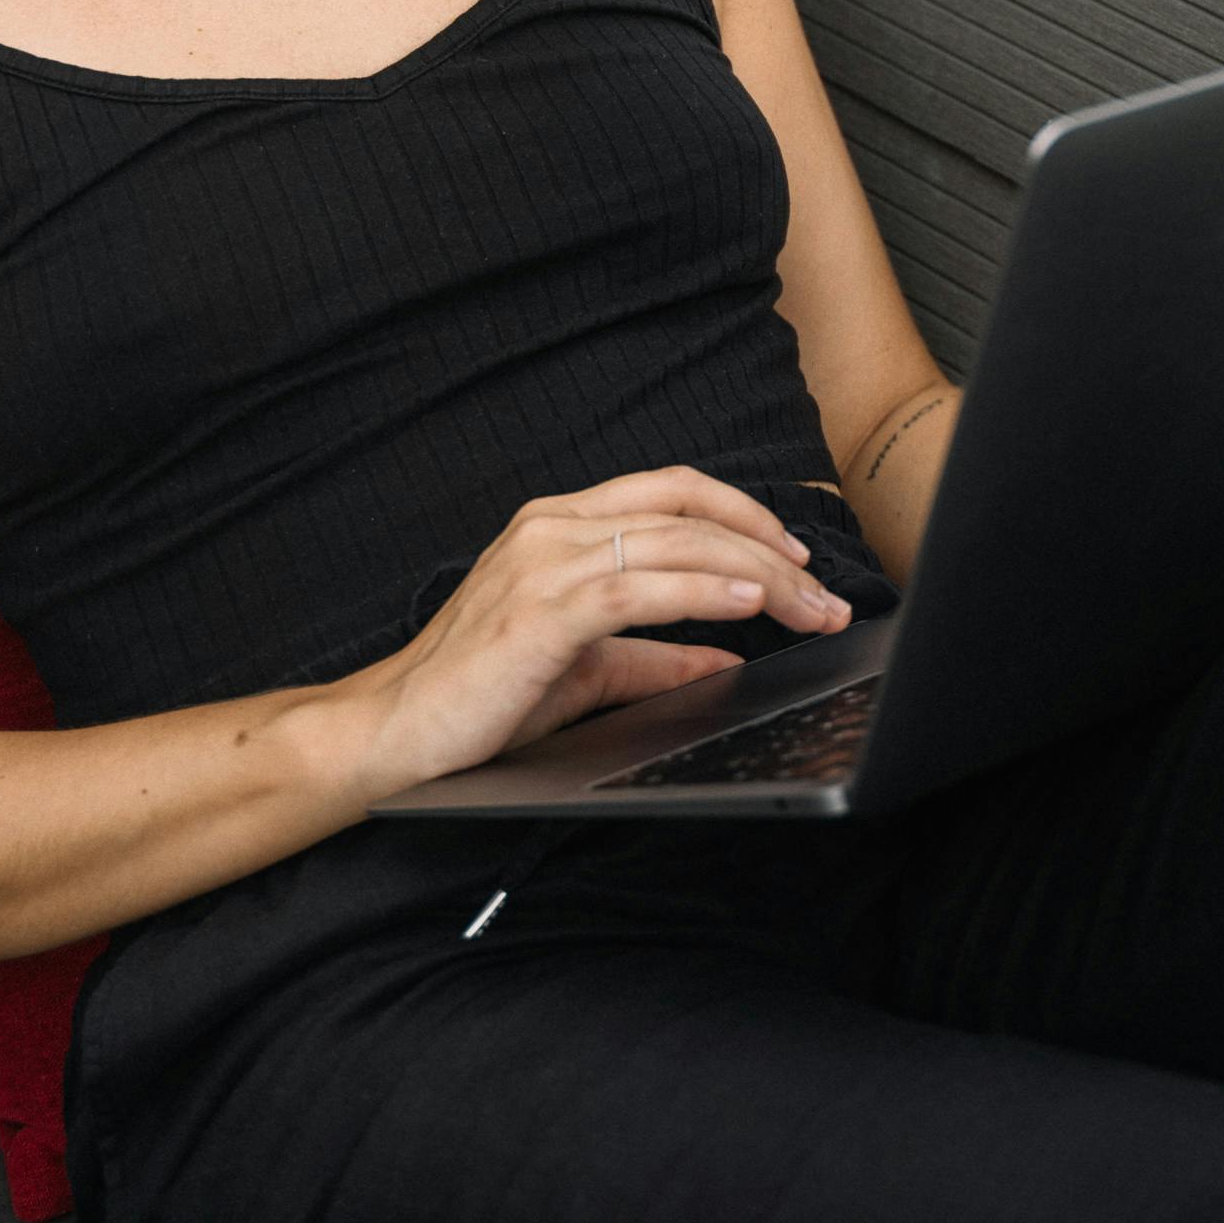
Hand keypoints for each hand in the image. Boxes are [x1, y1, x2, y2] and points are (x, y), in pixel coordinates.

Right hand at [337, 468, 852, 802]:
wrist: (397, 730)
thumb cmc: (481, 696)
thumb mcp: (585, 667)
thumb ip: (653, 657)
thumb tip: (725, 660)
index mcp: (559, 524)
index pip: (673, 492)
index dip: (744, 514)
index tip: (797, 558)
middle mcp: (553, 526)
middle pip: (688, 512)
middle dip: (771, 549)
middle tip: (826, 595)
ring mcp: (544, 561)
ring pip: (676, 541)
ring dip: (757, 572)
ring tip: (810, 605)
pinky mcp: (542, 609)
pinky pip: (640, 587)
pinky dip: (704, 591)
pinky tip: (748, 603)